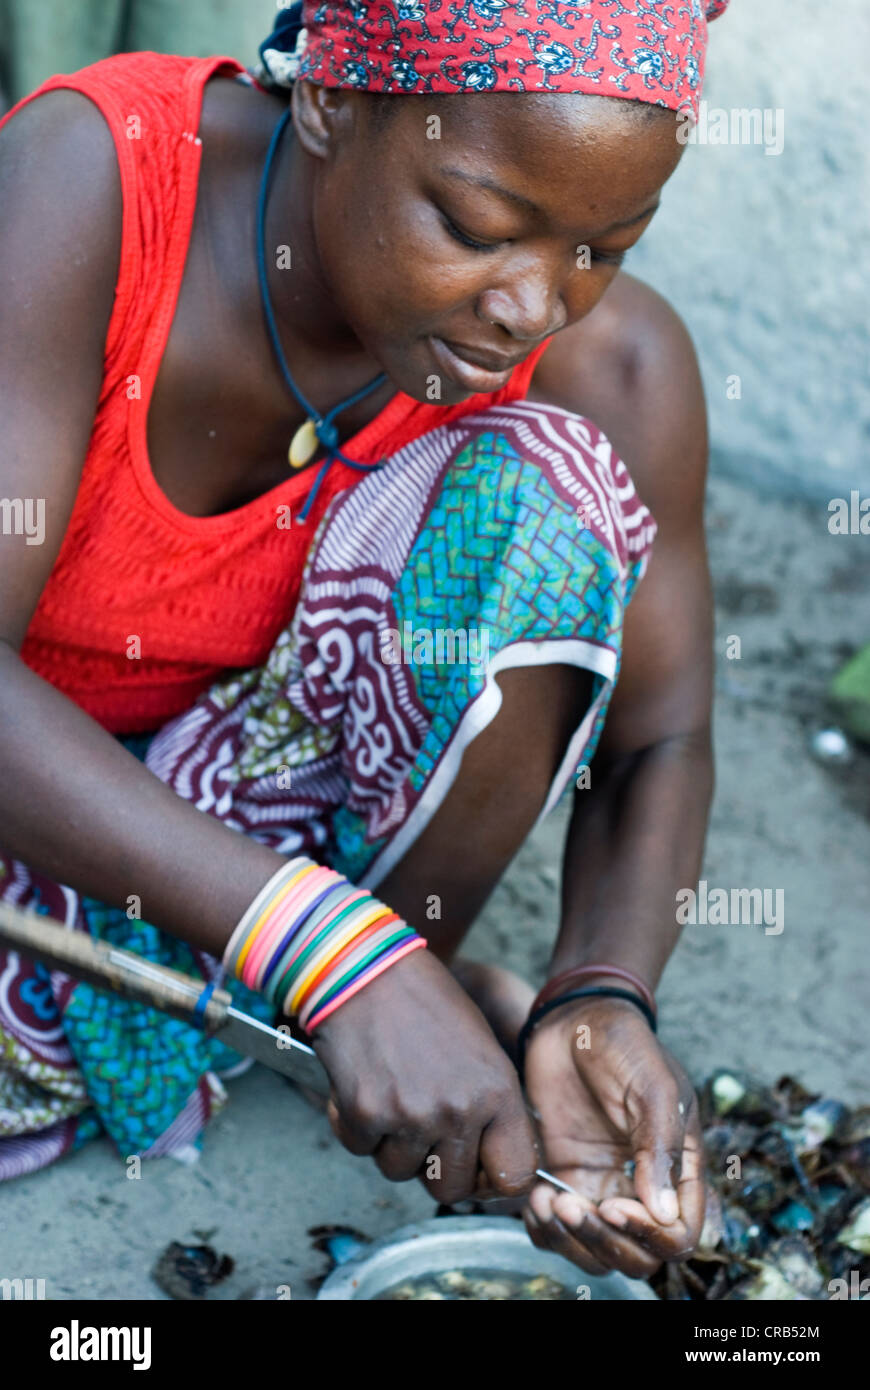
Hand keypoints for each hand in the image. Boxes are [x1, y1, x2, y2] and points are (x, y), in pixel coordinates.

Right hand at [310, 948, 538, 1204]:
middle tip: (421, 1129)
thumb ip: (489, 1107)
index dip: (491, 1178)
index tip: (474, 1163)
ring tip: (391, 1093)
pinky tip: (361, 1084)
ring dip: (391, 1144)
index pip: (513, 1177)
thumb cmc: (424, 1002)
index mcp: (497, 1092)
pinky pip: (359, 1149)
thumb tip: (486, 1166)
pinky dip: (355, 1125)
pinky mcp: (365, 1113)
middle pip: (451, 1190)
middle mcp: (459, 1110)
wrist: (365, 966)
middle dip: (433, 1167)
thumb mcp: (481, 1048)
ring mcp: (410, 1115)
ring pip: (400, 1173)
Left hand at [522, 995, 704, 1278]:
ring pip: (595, 1252)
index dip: (650, 1236)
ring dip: (570, 1242)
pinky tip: (534, 1198)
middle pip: (636, 1256)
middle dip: (603, 1243)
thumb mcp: (651, 1086)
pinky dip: (544, 1229)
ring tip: (547, 1203)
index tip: (614, 1205)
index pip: (679, 1235)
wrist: (573, 1018)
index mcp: (677, 1168)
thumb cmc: (622, 1044)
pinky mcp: (563, 1178)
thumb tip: (665, 1213)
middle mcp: (640, 1187)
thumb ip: (658, 1147)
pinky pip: (556, 1230)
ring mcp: (599, 1185)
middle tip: (571, 1205)